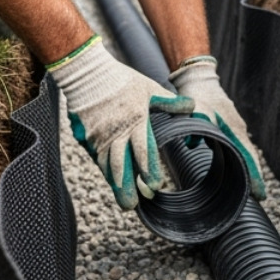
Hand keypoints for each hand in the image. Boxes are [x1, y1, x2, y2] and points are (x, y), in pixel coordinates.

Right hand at [49, 36, 193, 208]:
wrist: (87, 74)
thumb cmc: (122, 81)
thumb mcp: (149, 88)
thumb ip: (169, 102)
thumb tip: (192, 105)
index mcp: (136, 121)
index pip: (144, 150)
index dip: (149, 169)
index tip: (155, 185)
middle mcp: (117, 132)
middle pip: (123, 165)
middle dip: (128, 187)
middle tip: (134, 206)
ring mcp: (99, 137)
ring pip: (108, 166)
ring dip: (116, 186)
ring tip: (125, 203)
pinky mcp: (87, 138)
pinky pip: (96, 159)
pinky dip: (105, 172)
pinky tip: (112, 182)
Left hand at [169, 55, 265, 200]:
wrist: (199, 79)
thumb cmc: (198, 97)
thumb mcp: (195, 111)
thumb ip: (193, 127)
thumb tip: (191, 144)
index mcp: (234, 128)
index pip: (248, 156)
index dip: (254, 176)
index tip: (260, 194)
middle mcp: (239, 129)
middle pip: (250, 156)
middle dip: (254, 176)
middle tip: (258, 196)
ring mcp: (235, 128)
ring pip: (245, 152)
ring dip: (248, 168)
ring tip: (250, 188)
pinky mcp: (229, 127)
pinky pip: (238, 146)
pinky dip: (240, 159)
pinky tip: (236, 169)